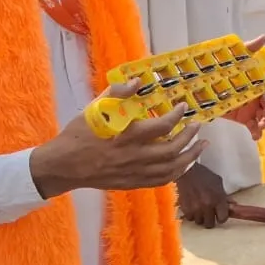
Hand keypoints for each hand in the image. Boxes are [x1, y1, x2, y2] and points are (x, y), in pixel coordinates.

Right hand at [29, 80, 204, 199]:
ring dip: (190, 157)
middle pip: (172, 149)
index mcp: (127, 136)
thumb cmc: (78, 135)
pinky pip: (161, 181)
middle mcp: (135, 156)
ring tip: (201, 146)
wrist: (63, 166)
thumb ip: (116, 93)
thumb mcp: (94, 109)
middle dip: (189, 136)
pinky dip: (176, 172)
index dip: (177, 115)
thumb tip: (136, 81)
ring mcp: (135, 172)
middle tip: (197, 125)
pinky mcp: (132, 183)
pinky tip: (183, 164)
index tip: (183, 107)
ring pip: (171, 168)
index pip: (162, 126)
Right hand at [176, 162, 229, 227]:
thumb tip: (232, 205)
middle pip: (210, 224)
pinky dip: (191, 214)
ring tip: (200, 209)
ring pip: (199, 222)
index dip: (221, 217)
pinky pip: (190, 218)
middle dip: (210, 219)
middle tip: (209, 213)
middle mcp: (207, 205)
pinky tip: (192, 206)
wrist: (187, 172)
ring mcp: (196, 208)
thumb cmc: (204, 176)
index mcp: (218, 199)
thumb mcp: (218, 183)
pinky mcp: (186, 209)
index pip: (223, 218)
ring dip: (200, 217)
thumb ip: (224, 196)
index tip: (219, 215)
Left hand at [223, 35, 264, 138]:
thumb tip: (263, 36)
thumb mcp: (234, 58)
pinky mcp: (244, 119)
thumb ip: (248, 49)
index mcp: (257, 83)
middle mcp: (258, 96)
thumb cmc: (221, 71)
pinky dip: (257, 132)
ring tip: (261, 126)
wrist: (201, 87)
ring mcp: (252, 108)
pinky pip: (254, 127)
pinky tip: (254, 136)